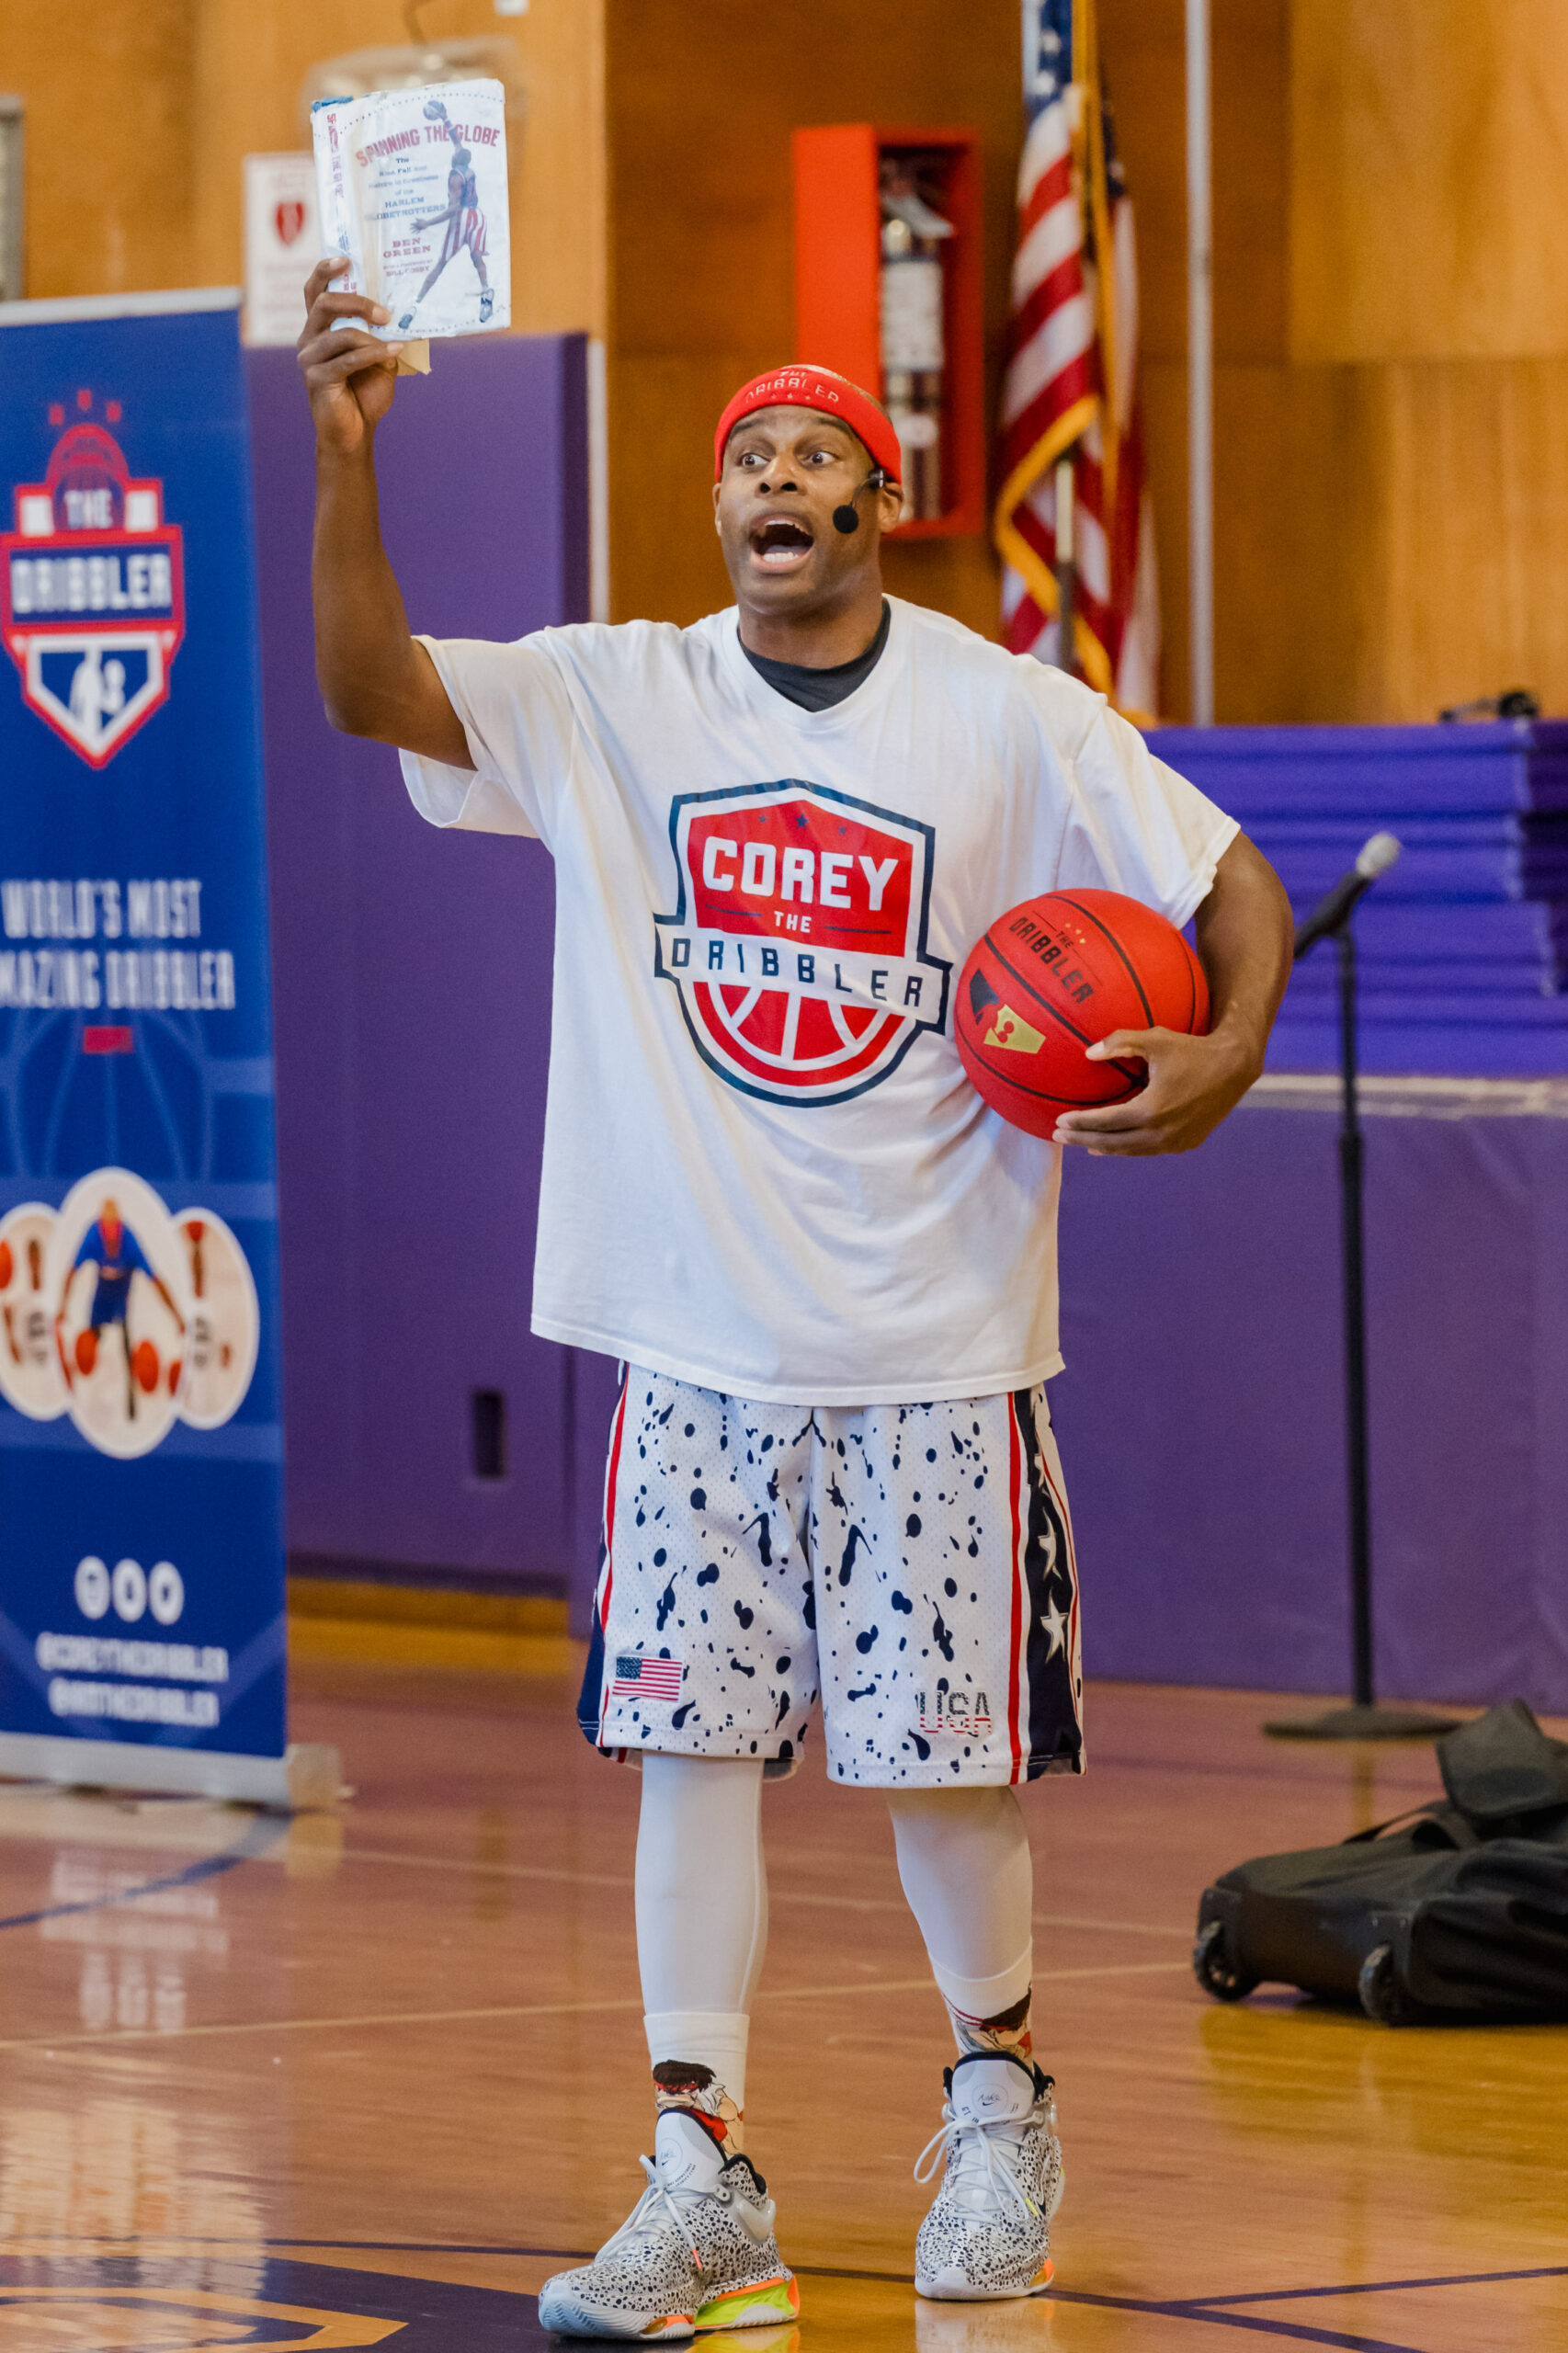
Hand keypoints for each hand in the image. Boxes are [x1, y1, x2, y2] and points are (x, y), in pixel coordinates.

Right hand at [297, 256, 402, 455]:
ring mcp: (309, 358)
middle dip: (357, 302)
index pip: (314, 292)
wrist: (356, 433)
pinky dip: (373, 354)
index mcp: (319, 329)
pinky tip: (392, 351)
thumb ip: (381, 335)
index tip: (346, 260)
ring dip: (370, 336)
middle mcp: (308, 339)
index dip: (325, 271)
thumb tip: (399, 313)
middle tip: (385, 312)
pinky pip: (347, 359)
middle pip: (325, 303)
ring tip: (394, 340)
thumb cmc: (365, 393)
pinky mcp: (316, 378)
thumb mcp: (379, 358)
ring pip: (339, 333)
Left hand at [1053, 1026, 1259, 1156]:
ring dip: (1104, 1147)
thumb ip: (1120, 1043)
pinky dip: (1128, 1148)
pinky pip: (1148, 1149)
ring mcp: (1175, 1143)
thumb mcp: (1155, 1039)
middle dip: (1082, 1140)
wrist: (1234, 1068)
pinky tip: (1114, 1145)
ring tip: (1083, 1143)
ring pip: (1130, 1151)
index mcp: (1151, 1111)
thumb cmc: (1192, 1049)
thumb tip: (1088, 1053)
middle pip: (1112, 1143)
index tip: (1058, 1121)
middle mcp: (1161, 1133)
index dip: (1080, 1123)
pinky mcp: (1186, 1145)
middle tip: (1059, 1136)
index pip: (1105, 1122)